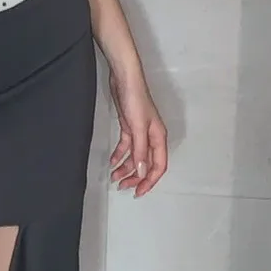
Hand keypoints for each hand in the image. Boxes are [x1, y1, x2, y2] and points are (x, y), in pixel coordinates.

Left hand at [108, 70, 167, 196]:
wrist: (125, 78)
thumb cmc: (135, 100)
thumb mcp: (138, 127)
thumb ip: (140, 151)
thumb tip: (143, 173)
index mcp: (158, 138)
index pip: (158, 166)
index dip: (149, 181)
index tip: (137, 192)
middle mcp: (151, 137)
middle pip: (146, 163)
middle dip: (135, 177)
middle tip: (122, 186)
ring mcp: (140, 132)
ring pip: (135, 156)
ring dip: (125, 167)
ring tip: (114, 177)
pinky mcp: (129, 126)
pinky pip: (126, 146)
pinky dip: (119, 154)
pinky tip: (112, 161)